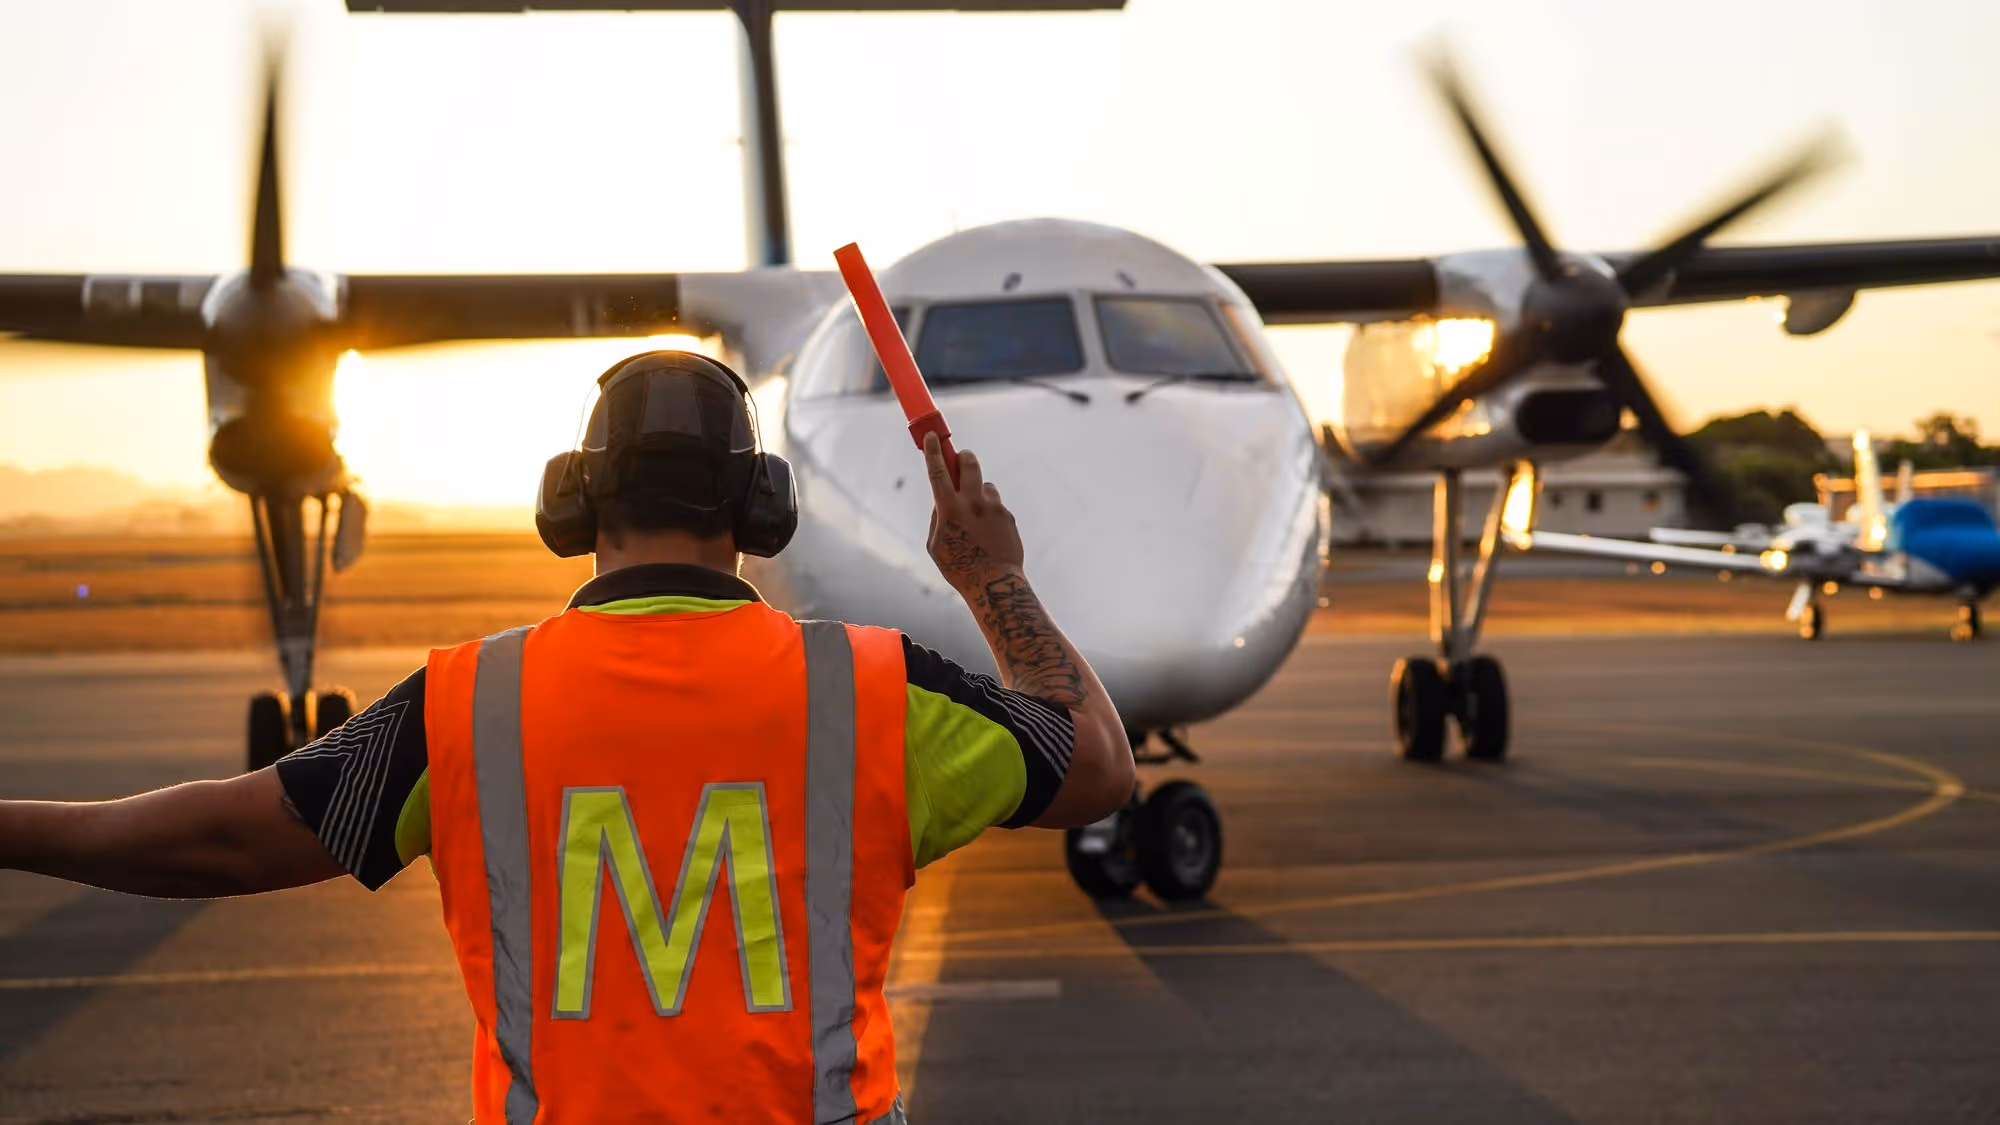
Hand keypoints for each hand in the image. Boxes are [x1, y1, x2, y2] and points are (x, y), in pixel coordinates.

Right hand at [923, 433, 1023, 593]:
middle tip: (961, 460)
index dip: (933, 451)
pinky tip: (988, 534)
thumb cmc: (959, 567)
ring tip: (976, 519)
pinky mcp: (1008, 515)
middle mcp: (973, 503)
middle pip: (969, 463)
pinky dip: (989, 512)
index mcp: (950, 509)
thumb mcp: (935, 544)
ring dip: (978, 493)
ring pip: (985, 485)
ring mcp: (993, 507)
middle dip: (963, 457)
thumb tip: (943, 499)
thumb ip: (938, 517)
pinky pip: (996, 505)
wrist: (994, 583)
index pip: (938, 471)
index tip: (932, 436)